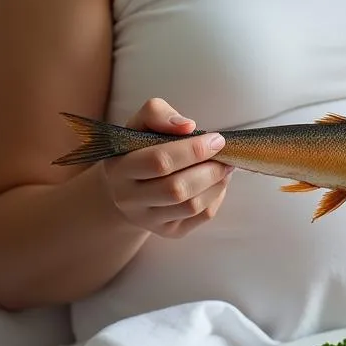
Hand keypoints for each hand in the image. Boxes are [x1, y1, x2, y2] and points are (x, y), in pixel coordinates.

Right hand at [97, 98, 232, 237]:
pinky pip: (202, 217)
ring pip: (191, 206)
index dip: (193, 150)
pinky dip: (217, 197)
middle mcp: (129, 199)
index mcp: (120, 169)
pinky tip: (216, 182)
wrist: (126, 186)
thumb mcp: (140, 123)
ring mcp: (148, 219)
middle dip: (209, 169)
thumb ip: (157, 114)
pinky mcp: (169, 231)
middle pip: (177, 189)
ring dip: (217, 183)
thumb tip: (188, 126)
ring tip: (224, 166)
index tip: (216, 139)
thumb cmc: (138, 148)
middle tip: (225, 154)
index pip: (159, 161)